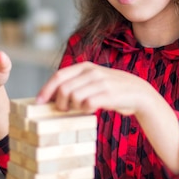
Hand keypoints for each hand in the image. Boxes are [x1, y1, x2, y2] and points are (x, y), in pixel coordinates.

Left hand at [36, 62, 157, 115]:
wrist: (139, 94)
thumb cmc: (111, 90)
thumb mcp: (93, 81)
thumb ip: (76, 84)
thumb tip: (52, 97)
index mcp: (85, 67)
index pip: (59, 76)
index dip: (46, 89)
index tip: (38, 102)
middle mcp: (92, 72)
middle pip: (63, 89)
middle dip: (59, 103)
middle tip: (63, 110)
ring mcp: (101, 82)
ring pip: (74, 97)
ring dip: (73, 107)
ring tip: (81, 109)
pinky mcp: (109, 95)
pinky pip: (88, 104)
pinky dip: (86, 110)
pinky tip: (91, 110)